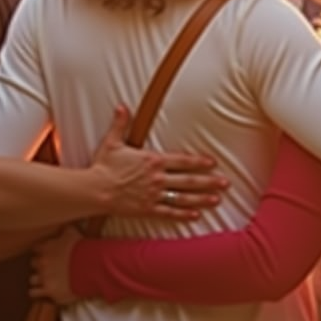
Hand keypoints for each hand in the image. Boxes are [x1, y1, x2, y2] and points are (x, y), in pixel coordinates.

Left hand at [30, 226, 81, 305]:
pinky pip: (34, 292)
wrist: (90, 266)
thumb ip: (65, 230)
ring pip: (32, 279)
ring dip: (38, 280)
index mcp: (46, 248)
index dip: (42, 251)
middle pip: (33, 264)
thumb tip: (63, 227)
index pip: (36, 249)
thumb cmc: (82, 249)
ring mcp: (44, 278)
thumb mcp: (73, 233)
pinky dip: (38, 292)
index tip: (48, 253)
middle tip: (49, 267)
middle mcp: (42, 263)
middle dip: (40, 265)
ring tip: (46, 281)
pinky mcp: (49, 291)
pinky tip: (45, 291)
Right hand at [93, 104, 227, 219]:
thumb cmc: (103, 166)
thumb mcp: (113, 142)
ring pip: (183, 197)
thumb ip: (120, 123)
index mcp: (153, 160)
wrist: (94, 189)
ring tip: (217, 200)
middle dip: (209, 181)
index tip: (213, 163)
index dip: (199, 162)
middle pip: (188, 180)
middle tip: (225, 183)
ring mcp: (154, 194)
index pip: (182, 160)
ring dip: (201, 199)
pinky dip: (183, 214)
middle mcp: (157, 178)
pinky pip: (168, 212)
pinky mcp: (147, 209)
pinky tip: (195, 215)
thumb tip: (121, 106)